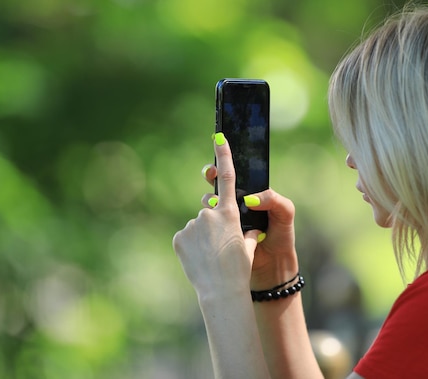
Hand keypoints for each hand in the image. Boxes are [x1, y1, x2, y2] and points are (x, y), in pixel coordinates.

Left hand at [173, 133, 263, 297]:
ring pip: (198, 226)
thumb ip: (246, 231)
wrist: (220, 291)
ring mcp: (192, 225)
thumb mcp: (248, 247)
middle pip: (210, 210)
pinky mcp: (179, 237)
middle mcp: (208, 214)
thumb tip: (248, 229)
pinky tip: (199, 260)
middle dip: (215, 222)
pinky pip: (187, 237)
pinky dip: (192, 246)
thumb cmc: (240, 269)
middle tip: (221, 245)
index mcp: (229, 212)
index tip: (218, 137)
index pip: (226, 177)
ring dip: (203, 237)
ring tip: (211, 257)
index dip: (224, 155)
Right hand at [201, 171, 298, 290]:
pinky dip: (206, 224)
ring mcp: (222, 223)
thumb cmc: (281, 236)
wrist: (273, 266)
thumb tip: (249, 199)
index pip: (234, 177)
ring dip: (210, 203)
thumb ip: (273, 200)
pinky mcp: (215, 238)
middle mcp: (233, 207)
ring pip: (209, 206)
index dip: (225, 163)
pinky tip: (214, 227)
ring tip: (216, 205)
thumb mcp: (285, 214)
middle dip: (210, 175)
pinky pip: (205, 227)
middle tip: (209, 173)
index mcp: (249, 197)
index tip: (220, 153)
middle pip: (216, 186)